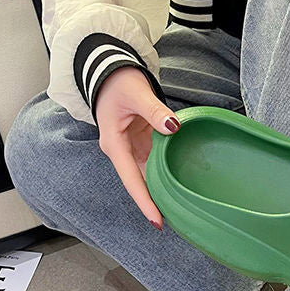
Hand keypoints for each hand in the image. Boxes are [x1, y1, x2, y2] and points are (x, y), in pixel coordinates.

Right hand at [95, 68, 179, 228]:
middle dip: (155, 203)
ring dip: (161, 191)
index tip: (157, 221)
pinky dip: (164, 174)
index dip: (145, 202)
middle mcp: (121, 152)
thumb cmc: (118, 81)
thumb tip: (172, 128)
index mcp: (114, 145)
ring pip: (147, 176)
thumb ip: (155, 111)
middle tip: (176, 221)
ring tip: (180, 209)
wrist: (109, 69)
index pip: (131, 180)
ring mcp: (130, 149)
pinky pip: (153, 164)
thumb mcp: (136, 93)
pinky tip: (178, 185)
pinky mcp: (139, 143)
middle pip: (139, 184)